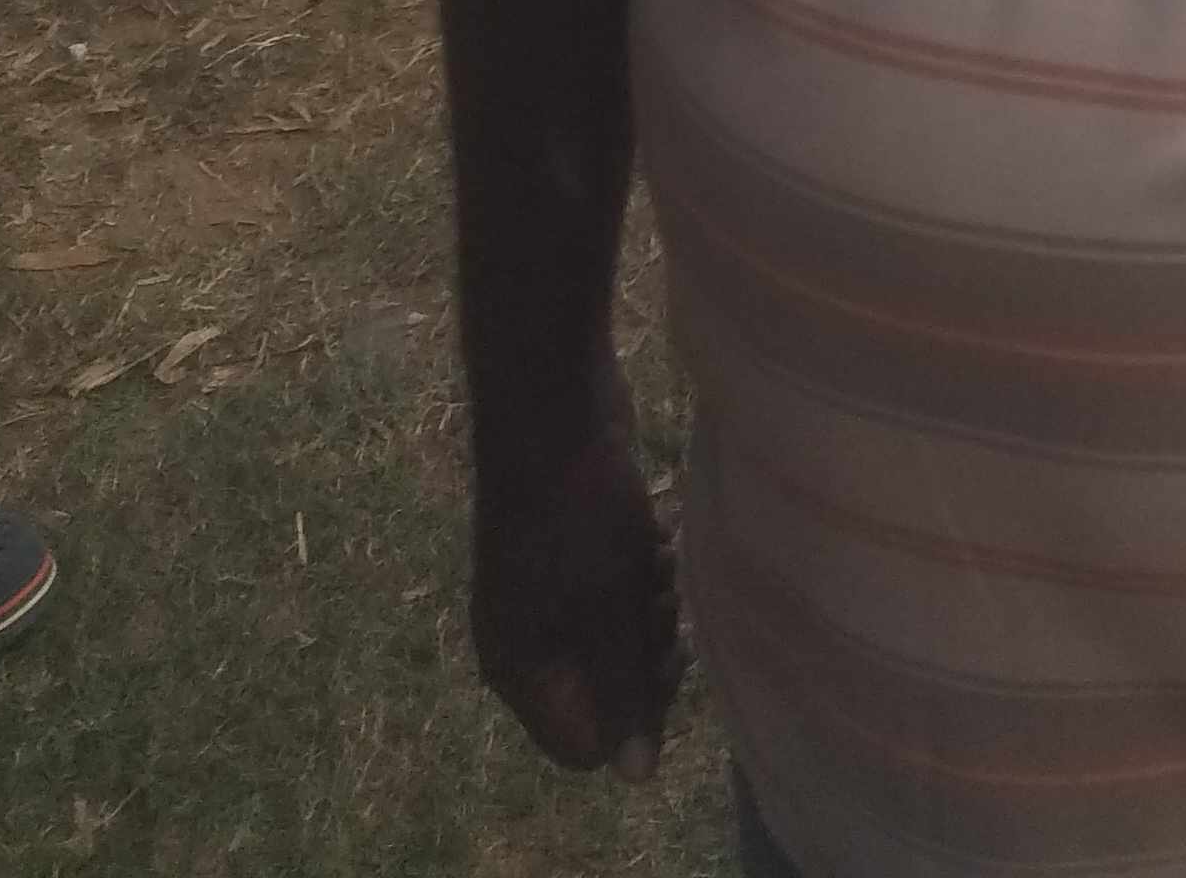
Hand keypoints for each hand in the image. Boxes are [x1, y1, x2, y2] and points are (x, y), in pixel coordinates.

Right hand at [469, 386, 684, 783]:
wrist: (555, 406)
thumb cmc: (579, 513)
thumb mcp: (609, 610)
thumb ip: (622, 694)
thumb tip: (636, 778)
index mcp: (518, 668)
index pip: (582, 743)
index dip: (632, 718)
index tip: (663, 663)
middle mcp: (522, 641)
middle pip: (602, 693)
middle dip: (645, 658)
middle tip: (667, 609)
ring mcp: (542, 595)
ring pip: (615, 640)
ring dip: (649, 614)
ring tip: (661, 566)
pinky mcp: (568, 553)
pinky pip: (613, 596)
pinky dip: (640, 577)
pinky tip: (658, 541)